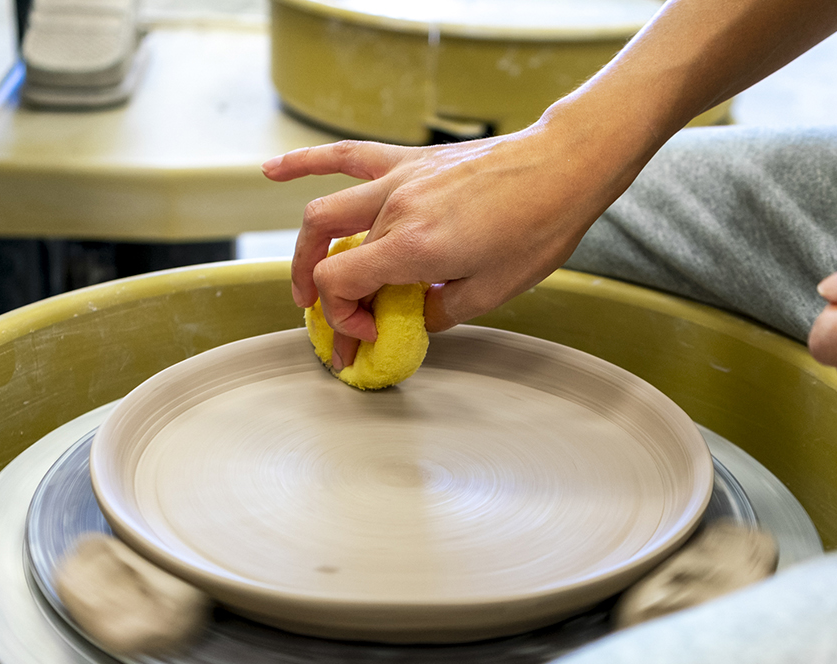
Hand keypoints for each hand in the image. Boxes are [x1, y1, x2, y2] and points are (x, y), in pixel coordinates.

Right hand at [263, 124, 622, 369]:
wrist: (563, 168)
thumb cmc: (538, 228)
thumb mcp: (491, 292)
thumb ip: (439, 312)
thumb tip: (412, 319)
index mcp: (414, 247)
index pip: (339, 283)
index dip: (342, 317)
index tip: (370, 333)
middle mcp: (396, 210)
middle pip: (328, 254)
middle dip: (322, 299)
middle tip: (334, 327)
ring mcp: (399, 181)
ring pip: (325, 212)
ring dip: (305, 250)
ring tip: (302, 282)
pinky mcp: (410, 162)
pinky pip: (347, 157)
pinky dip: (305, 162)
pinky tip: (272, 171)